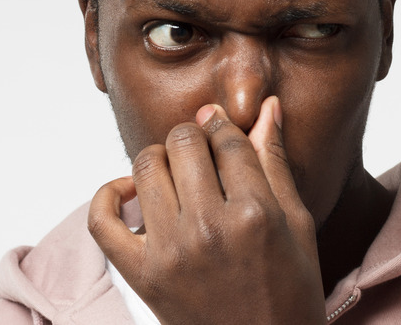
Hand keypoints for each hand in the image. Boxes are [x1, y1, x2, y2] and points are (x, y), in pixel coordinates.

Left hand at [88, 96, 326, 323]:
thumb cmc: (291, 292)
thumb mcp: (297, 225)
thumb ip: (275, 163)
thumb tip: (267, 108)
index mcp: (256, 214)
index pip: (227, 139)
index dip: (224, 124)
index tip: (221, 125)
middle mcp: (210, 229)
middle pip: (183, 142)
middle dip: (194, 136)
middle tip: (202, 152)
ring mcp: (170, 253)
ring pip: (146, 167)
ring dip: (160, 158)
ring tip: (177, 173)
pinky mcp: (142, 276)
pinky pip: (102, 220)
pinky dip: (108, 196)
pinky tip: (131, 191)